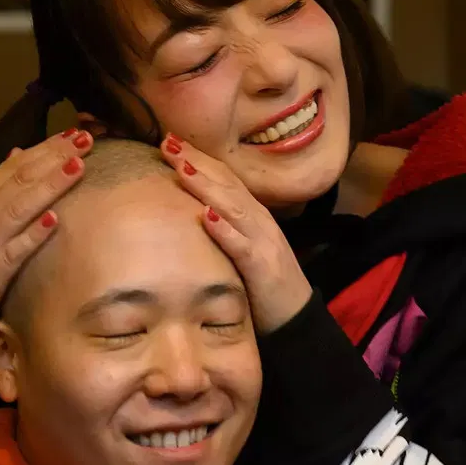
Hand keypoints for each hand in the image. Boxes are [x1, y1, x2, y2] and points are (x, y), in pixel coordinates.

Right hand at [0, 129, 93, 357]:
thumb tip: (20, 153)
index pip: (12, 167)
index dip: (44, 148)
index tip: (73, 133)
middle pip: (18, 180)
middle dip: (53, 157)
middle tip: (85, 139)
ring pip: (18, 208)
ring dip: (49, 185)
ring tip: (77, 166)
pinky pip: (14, 251)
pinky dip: (33, 234)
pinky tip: (54, 219)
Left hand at [159, 135, 312, 333]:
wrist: (298, 323)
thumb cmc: (263, 289)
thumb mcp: (244, 252)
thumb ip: (225, 231)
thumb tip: (191, 214)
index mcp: (254, 217)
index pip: (225, 179)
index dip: (199, 157)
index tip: (171, 141)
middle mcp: (260, 223)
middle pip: (226, 184)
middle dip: (197, 160)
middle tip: (167, 140)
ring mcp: (264, 243)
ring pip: (233, 207)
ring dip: (206, 185)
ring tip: (181, 166)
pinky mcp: (263, 269)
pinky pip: (242, 246)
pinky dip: (225, 230)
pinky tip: (206, 216)